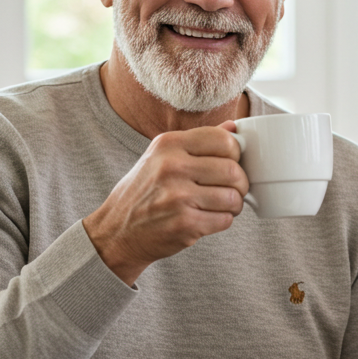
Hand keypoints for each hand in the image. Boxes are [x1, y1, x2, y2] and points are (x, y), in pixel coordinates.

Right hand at [82, 123, 247, 284]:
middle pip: (233, 170)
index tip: (231, 162)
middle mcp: (172, 167)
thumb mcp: (162, 156)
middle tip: (234, 189)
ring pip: (233, 197)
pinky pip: (225, 220)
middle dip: (240, 183)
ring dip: (235, 204)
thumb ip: (199, 141)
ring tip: (223, 205)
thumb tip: (234, 126)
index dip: (236, 153)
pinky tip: (210, 218)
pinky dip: (224, 220)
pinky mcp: (184, 224)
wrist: (117, 231)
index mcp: (168, 144)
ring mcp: (178, 197)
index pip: (224, 140)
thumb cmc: (145, 192)